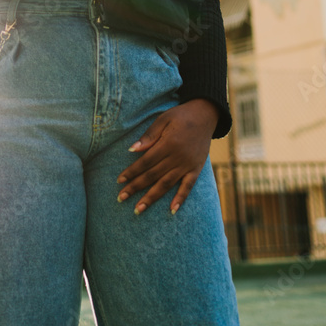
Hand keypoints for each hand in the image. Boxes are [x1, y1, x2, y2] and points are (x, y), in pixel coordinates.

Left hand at [116, 99, 218, 215]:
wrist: (206, 115)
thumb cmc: (180, 116)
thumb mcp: (163, 119)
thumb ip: (149, 136)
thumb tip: (131, 149)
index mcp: (168, 144)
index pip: (145, 162)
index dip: (132, 172)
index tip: (119, 181)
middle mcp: (177, 157)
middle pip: (153, 175)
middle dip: (135, 187)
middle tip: (121, 198)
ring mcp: (188, 165)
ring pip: (166, 184)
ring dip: (151, 198)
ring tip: (138, 210)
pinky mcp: (196, 169)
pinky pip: (188, 186)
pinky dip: (180, 199)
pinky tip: (172, 210)